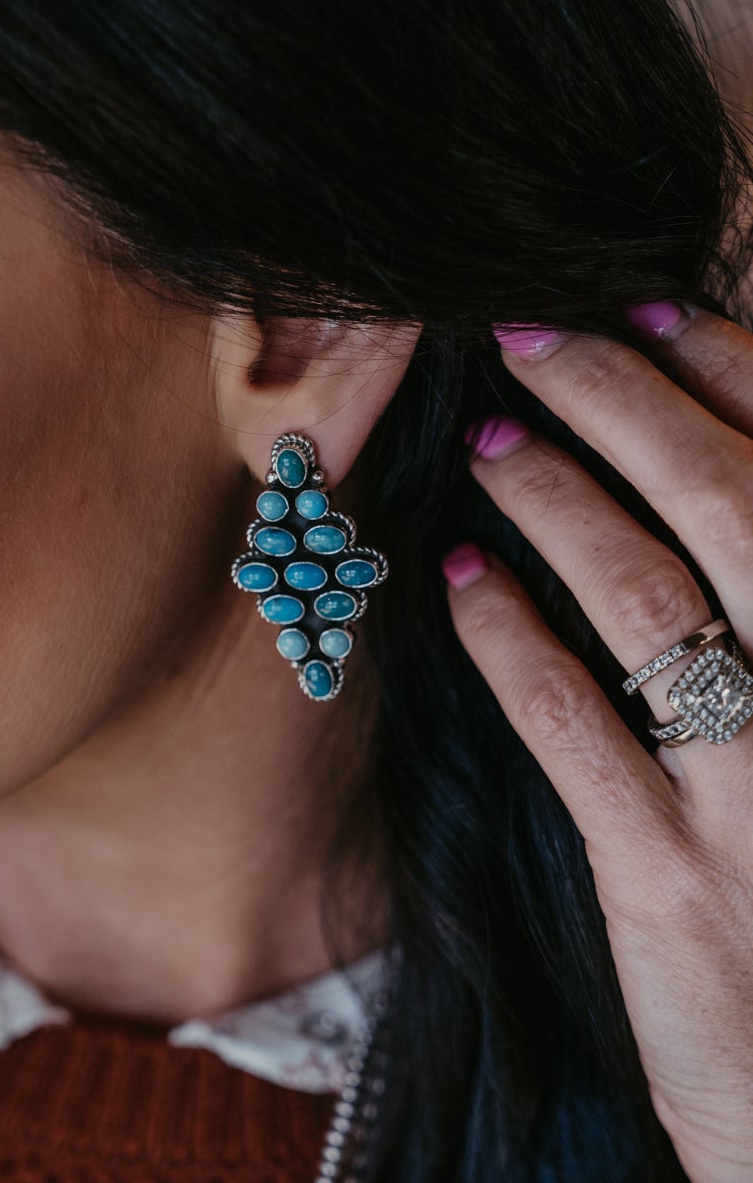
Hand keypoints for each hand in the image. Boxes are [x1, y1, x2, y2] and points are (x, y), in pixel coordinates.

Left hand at [443, 302, 752, 1182]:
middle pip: (733, 505)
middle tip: (532, 333)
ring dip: (556, 497)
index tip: (650, 304)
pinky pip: (575, 726)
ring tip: (489, 441)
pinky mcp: (674, 879)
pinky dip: (508, 638)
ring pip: (649, 598)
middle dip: (626, 398)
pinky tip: (457, 580)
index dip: (733, 369)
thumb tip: (692, 464)